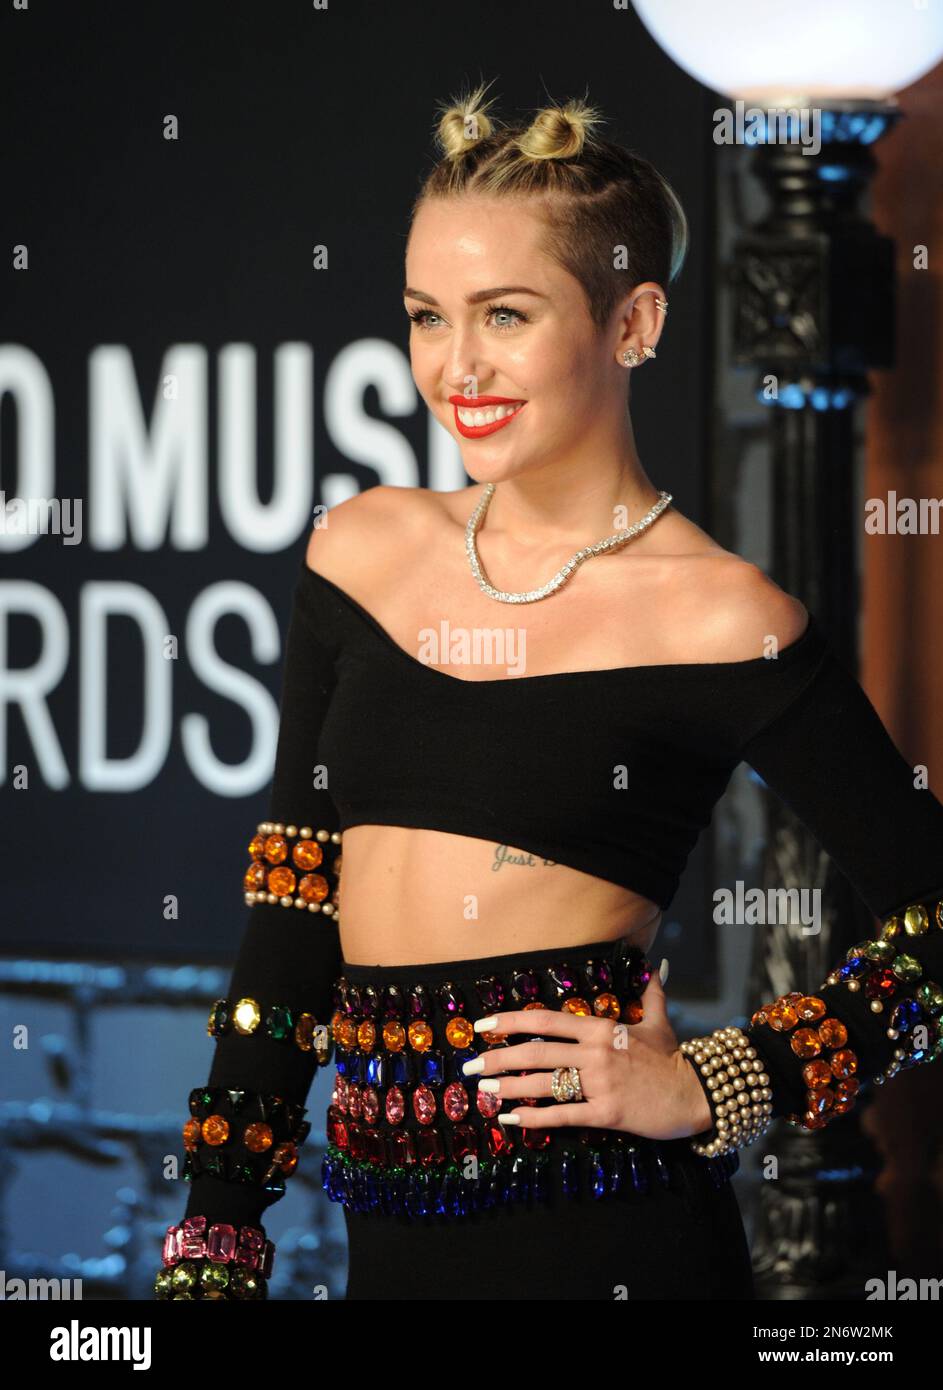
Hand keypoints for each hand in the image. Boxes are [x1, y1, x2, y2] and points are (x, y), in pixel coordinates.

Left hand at [462, 965, 714, 1141]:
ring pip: (543, 1083)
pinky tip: (510, 1120)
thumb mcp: (659, 1021)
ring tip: (483, 1091)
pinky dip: (533, 1118)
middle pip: (536, 1052)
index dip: (511, 1022)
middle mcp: (595, 1053)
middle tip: (470, 1067)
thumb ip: (651, 992)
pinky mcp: (606, 1113)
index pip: (547, 1020)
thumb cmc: (672, 1059)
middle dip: (497, 1058)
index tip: (483, 1026)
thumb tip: (655, 963)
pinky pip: (562, 1115)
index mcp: (601, 1028)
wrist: (697, 1094)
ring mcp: (600, 1083)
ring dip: (508, 1087)